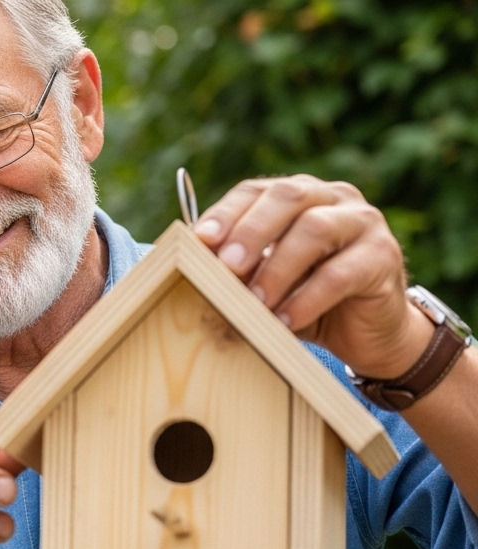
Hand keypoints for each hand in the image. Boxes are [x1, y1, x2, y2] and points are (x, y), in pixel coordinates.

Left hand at [194, 174, 432, 378]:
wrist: (366, 331)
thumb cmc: (305, 299)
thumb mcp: (265, 281)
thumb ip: (238, 268)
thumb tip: (191, 266)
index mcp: (297, 195)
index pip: (255, 190)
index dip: (226, 212)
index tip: (199, 239)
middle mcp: (333, 198)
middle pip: (288, 198)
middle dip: (251, 231)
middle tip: (226, 266)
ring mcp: (363, 223)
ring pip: (316, 230)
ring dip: (277, 269)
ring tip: (254, 303)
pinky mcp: (384, 257)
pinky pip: (341, 273)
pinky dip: (307, 298)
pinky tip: (285, 321)